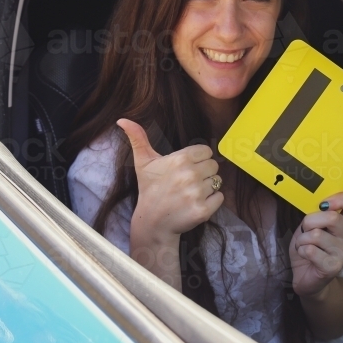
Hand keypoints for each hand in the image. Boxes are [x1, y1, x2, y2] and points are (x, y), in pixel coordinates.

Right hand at [118, 118, 223, 245]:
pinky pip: (220, 197)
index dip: (198, 160)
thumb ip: (138, 138)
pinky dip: (212, 201)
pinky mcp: (204, 210)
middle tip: (187, 183)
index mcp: (180, 159)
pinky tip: (195, 203)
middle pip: (214, 166)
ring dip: (207, 188)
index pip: (206, 151)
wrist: (152, 222)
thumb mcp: (143, 162)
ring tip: (190, 194)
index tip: (185, 169)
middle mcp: (190, 175)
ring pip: (217, 182)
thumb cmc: (149, 189)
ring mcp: (197, 193)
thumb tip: (122, 119)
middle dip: (203, 173)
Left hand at [289, 191, 342, 298]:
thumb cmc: (310, 248)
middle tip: (306, 231)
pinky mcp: (333, 266)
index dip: (340, 198)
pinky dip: (301, 250)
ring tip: (304, 245)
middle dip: (310, 221)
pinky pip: (310, 249)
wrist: (308, 278)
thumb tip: (319, 203)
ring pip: (316, 234)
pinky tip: (305, 255)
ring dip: (302, 239)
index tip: (324, 204)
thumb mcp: (312, 225)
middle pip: (332, 217)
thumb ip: (318, 213)